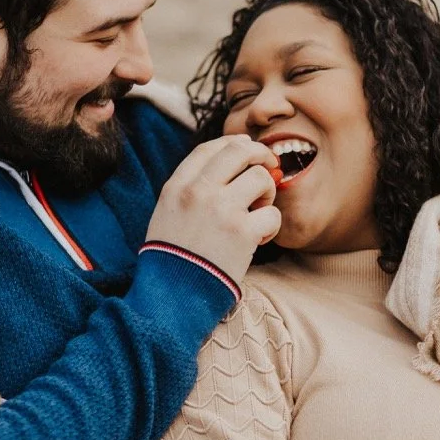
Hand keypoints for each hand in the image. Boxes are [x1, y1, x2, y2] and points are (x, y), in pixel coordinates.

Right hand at [147, 135, 280, 284]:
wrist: (174, 295)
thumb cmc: (173, 258)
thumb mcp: (167, 214)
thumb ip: (190, 188)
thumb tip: (230, 159)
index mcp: (176, 187)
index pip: (208, 149)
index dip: (234, 144)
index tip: (248, 148)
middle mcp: (198, 192)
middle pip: (239, 152)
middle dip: (260, 155)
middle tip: (270, 167)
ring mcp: (221, 210)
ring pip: (261, 178)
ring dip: (267, 194)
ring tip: (257, 213)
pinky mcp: (242, 232)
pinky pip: (273, 214)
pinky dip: (271, 226)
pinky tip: (259, 238)